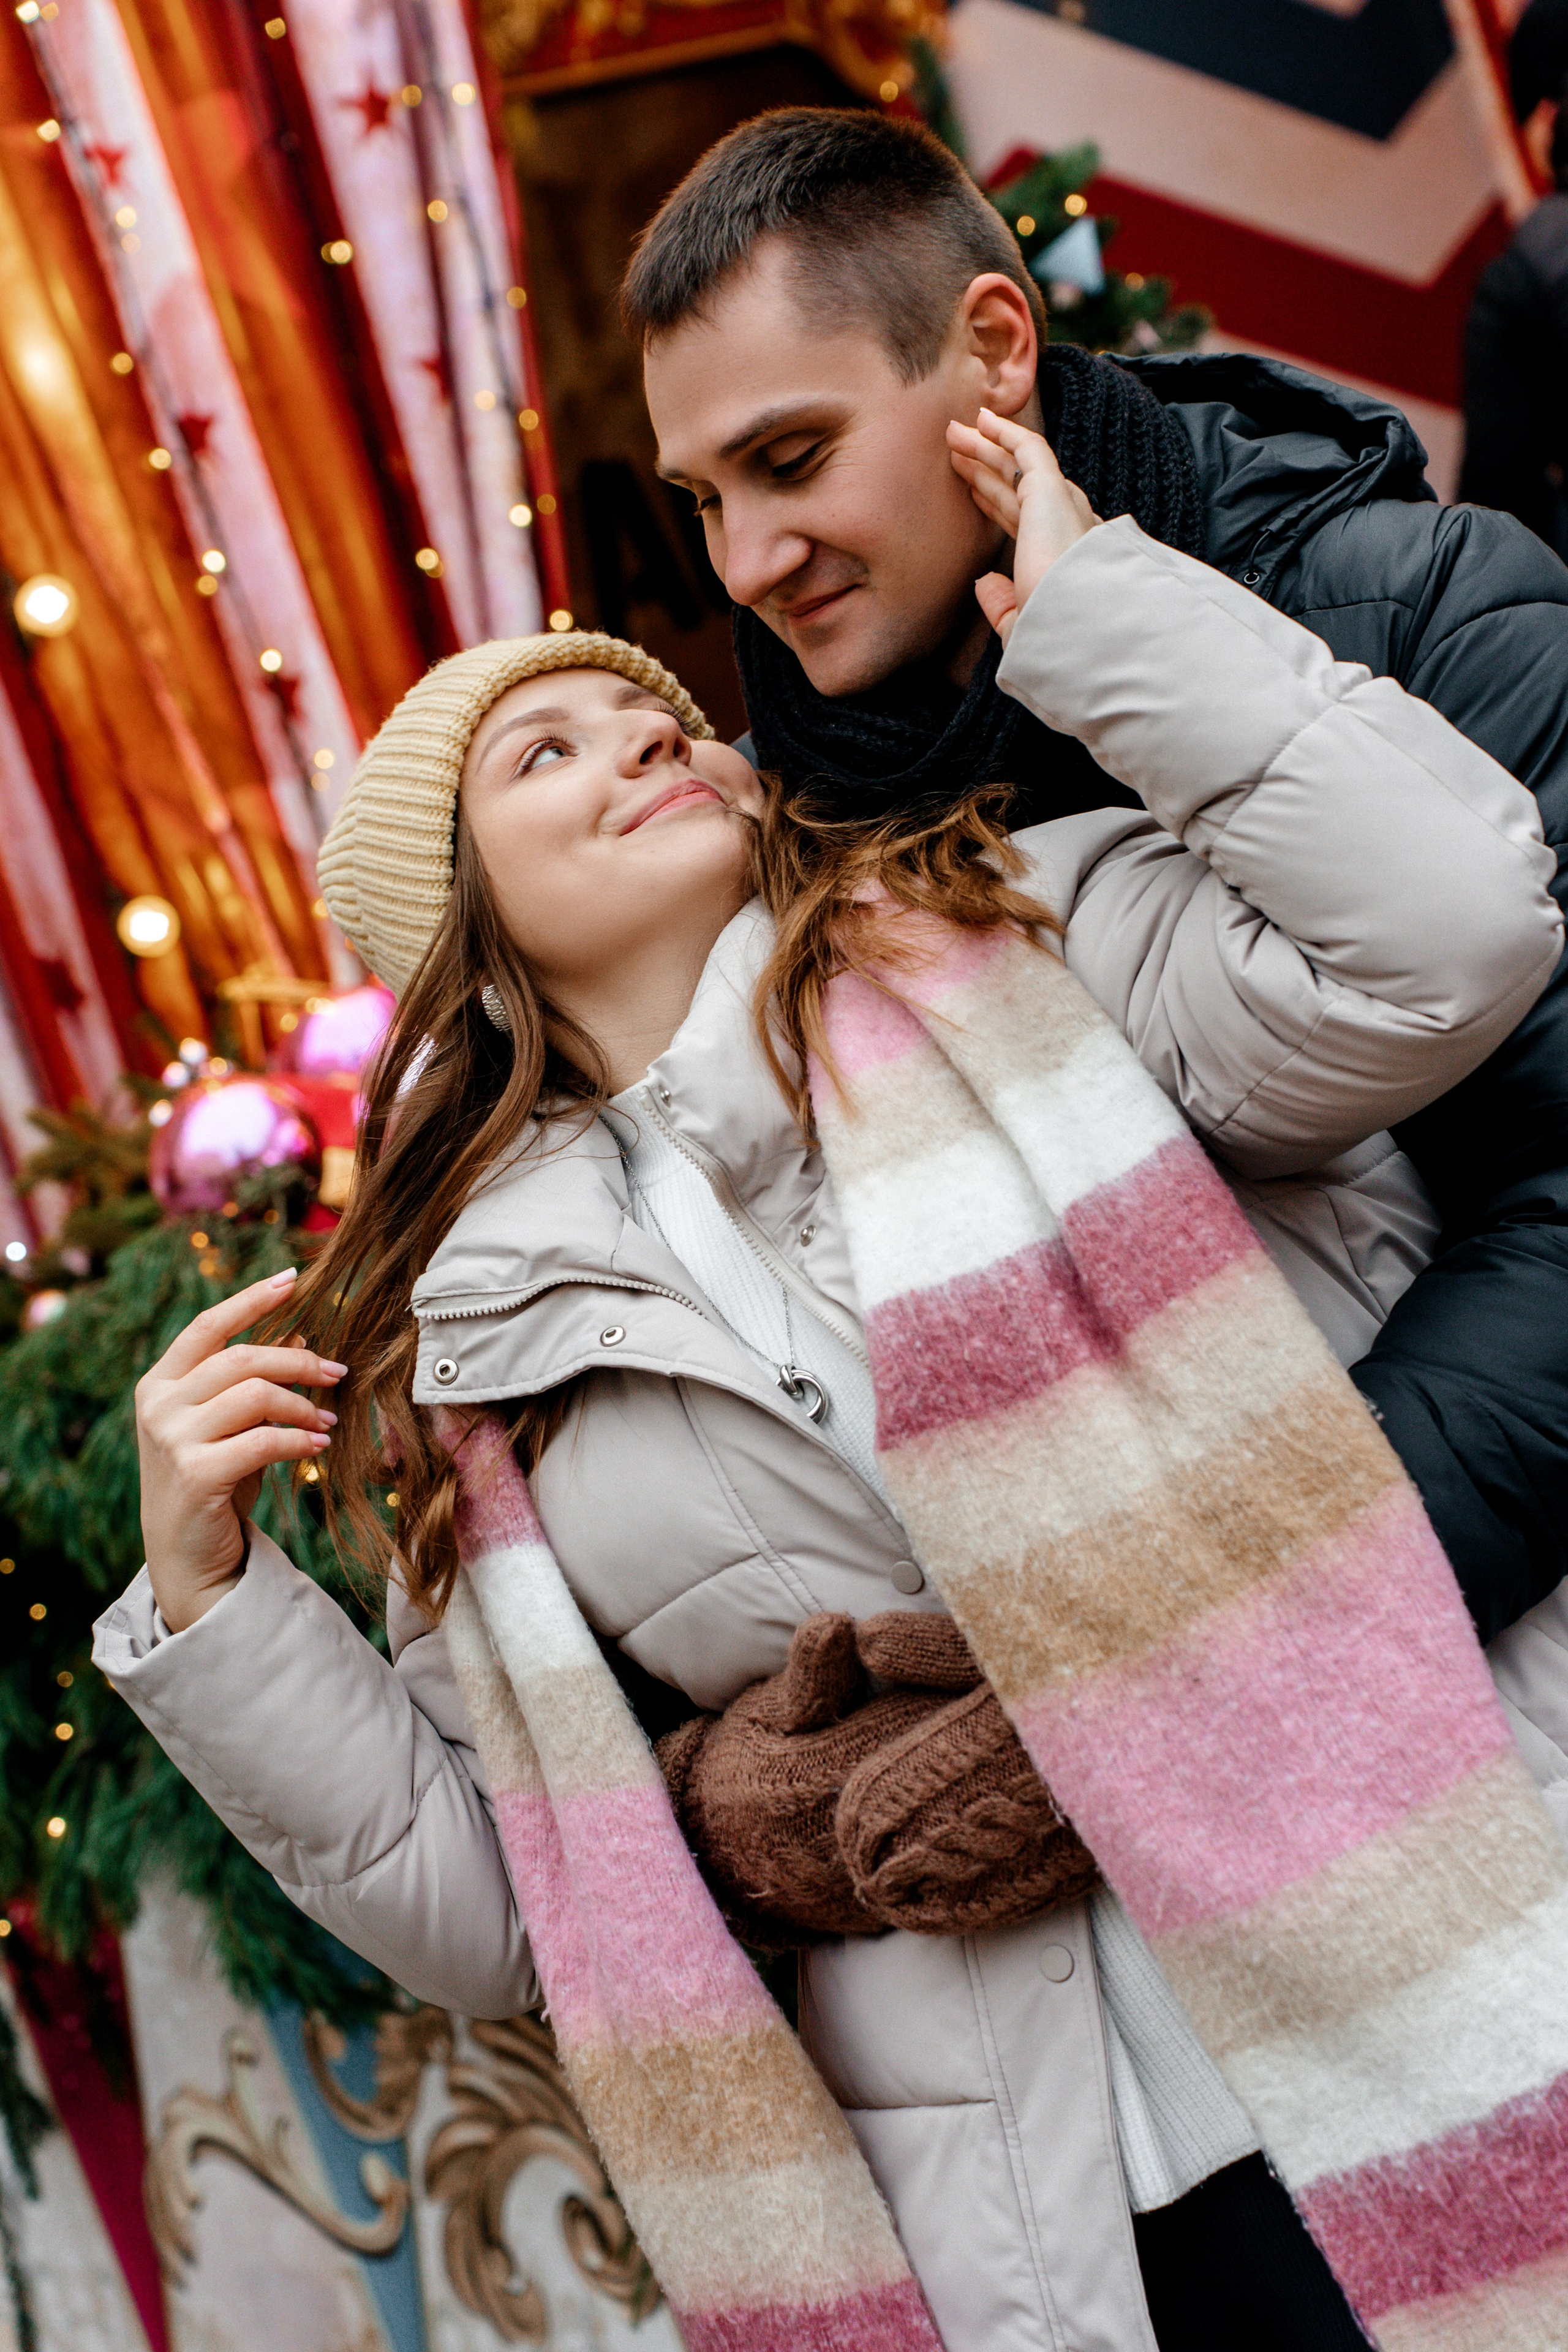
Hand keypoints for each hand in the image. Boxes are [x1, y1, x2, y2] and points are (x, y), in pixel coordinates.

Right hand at [134, 1268, 344, 1631]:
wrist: (187, 1556)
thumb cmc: (211, 1482)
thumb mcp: (229, 1426)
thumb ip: (251, 1383)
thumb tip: (299, 1335)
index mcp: (159, 1383)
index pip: (208, 1325)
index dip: (251, 1299)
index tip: (292, 1279)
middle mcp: (158, 1404)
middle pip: (242, 1358)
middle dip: (299, 1362)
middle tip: (338, 1374)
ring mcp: (171, 1438)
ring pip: (255, 1394)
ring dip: (302, 1405)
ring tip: (327, 1422)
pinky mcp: (194, 1473)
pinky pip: (262, 1440)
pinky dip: (298, 1440)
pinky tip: (317, 1447)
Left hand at [946, 406, 1099, 646]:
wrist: (1079, 624)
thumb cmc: (1057, 637)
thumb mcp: (1022, 625)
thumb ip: (1003, 606)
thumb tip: (984, 582)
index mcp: (1057, 558)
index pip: (1022, 522)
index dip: (995, 503)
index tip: (972, 492)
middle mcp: (1063, 526)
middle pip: (1015, 489)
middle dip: (986, 469)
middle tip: (957, 453)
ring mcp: (1060, 505)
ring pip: (1017, 466)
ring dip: (986, 447)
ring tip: (955, 433)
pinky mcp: (1052, 490)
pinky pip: (1028, 450)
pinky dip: (1007, 432)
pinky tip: (983, 420)